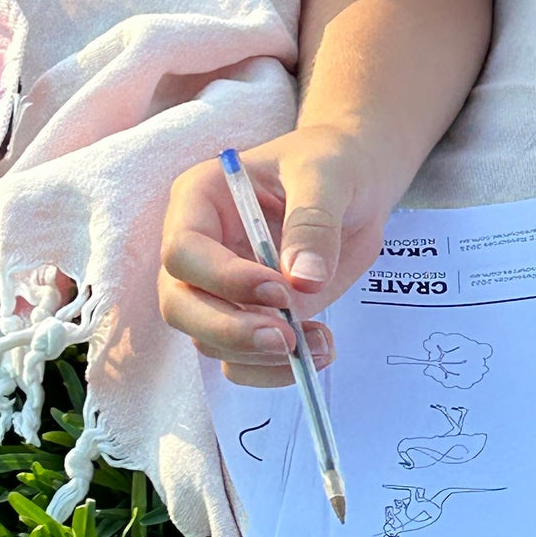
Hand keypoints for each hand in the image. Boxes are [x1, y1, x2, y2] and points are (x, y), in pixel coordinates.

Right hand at [158, 126, 392, 385]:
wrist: (355, 188)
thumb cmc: (330, 166)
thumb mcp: (326, 177)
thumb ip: (313, 222)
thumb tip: (305, 279)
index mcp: (200, 202)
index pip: (183, 252)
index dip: (225, 280)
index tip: (281, 291)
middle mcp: (201, 251)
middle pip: (180, 306)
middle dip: (230, 331)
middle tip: (287, 338)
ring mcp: (223, 292)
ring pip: (209, 342)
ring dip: (262, 357)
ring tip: (321, 343)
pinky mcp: (253, 319)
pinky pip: (245, 362)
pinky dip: (277, 370)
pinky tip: (320, 350)